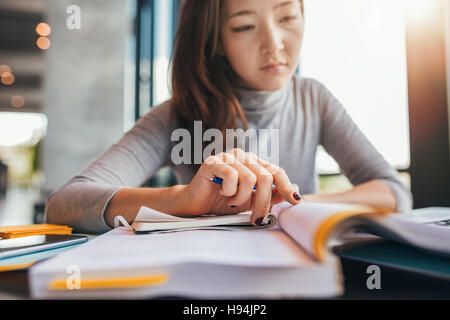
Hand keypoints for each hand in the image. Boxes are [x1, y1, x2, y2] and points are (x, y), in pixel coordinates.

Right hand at [180, 148, 301, 224]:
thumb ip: (271, 195)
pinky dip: (229, 191)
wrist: (196, 205)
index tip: (295, 202)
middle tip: (256, 218)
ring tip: (232, 202)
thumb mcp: (252, 201)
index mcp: (254, 163)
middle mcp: (242, 156)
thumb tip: (295, 193)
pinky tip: (222, 193)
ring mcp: (228, 157)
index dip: (287, 186)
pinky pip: (231, 176)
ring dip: (242, 198)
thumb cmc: (223, 202)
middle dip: (264, 202)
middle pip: (266, 177)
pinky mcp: (213, 162)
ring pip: (250, 179)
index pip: (277, 171)